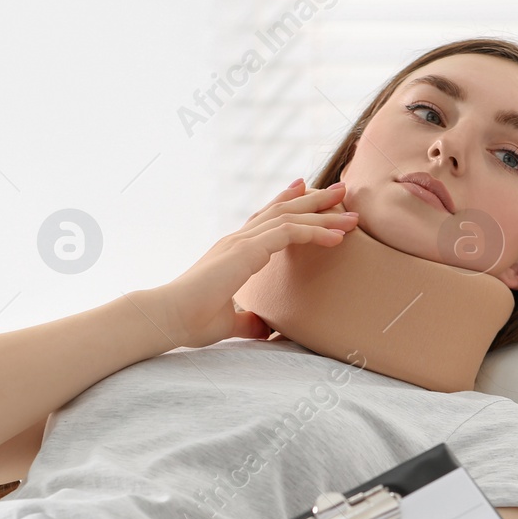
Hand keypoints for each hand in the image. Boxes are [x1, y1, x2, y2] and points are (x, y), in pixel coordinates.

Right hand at [152, 178, 359, 349]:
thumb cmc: (190, 320)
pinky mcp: (246, 250)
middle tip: (339, 190)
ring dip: (322, 211)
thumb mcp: (229, 321)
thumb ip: (248, 321)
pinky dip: (314, 231)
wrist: (168, 317)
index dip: (285, 203)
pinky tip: (336, 236)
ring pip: (289, 216)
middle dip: (313, 199)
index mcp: (232, 252)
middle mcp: (237, 240)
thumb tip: (264, 329)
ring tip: (348, 207)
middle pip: (281, 210)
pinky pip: (288, 232)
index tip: (304, 189)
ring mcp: (241, 242)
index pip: (263, 220)